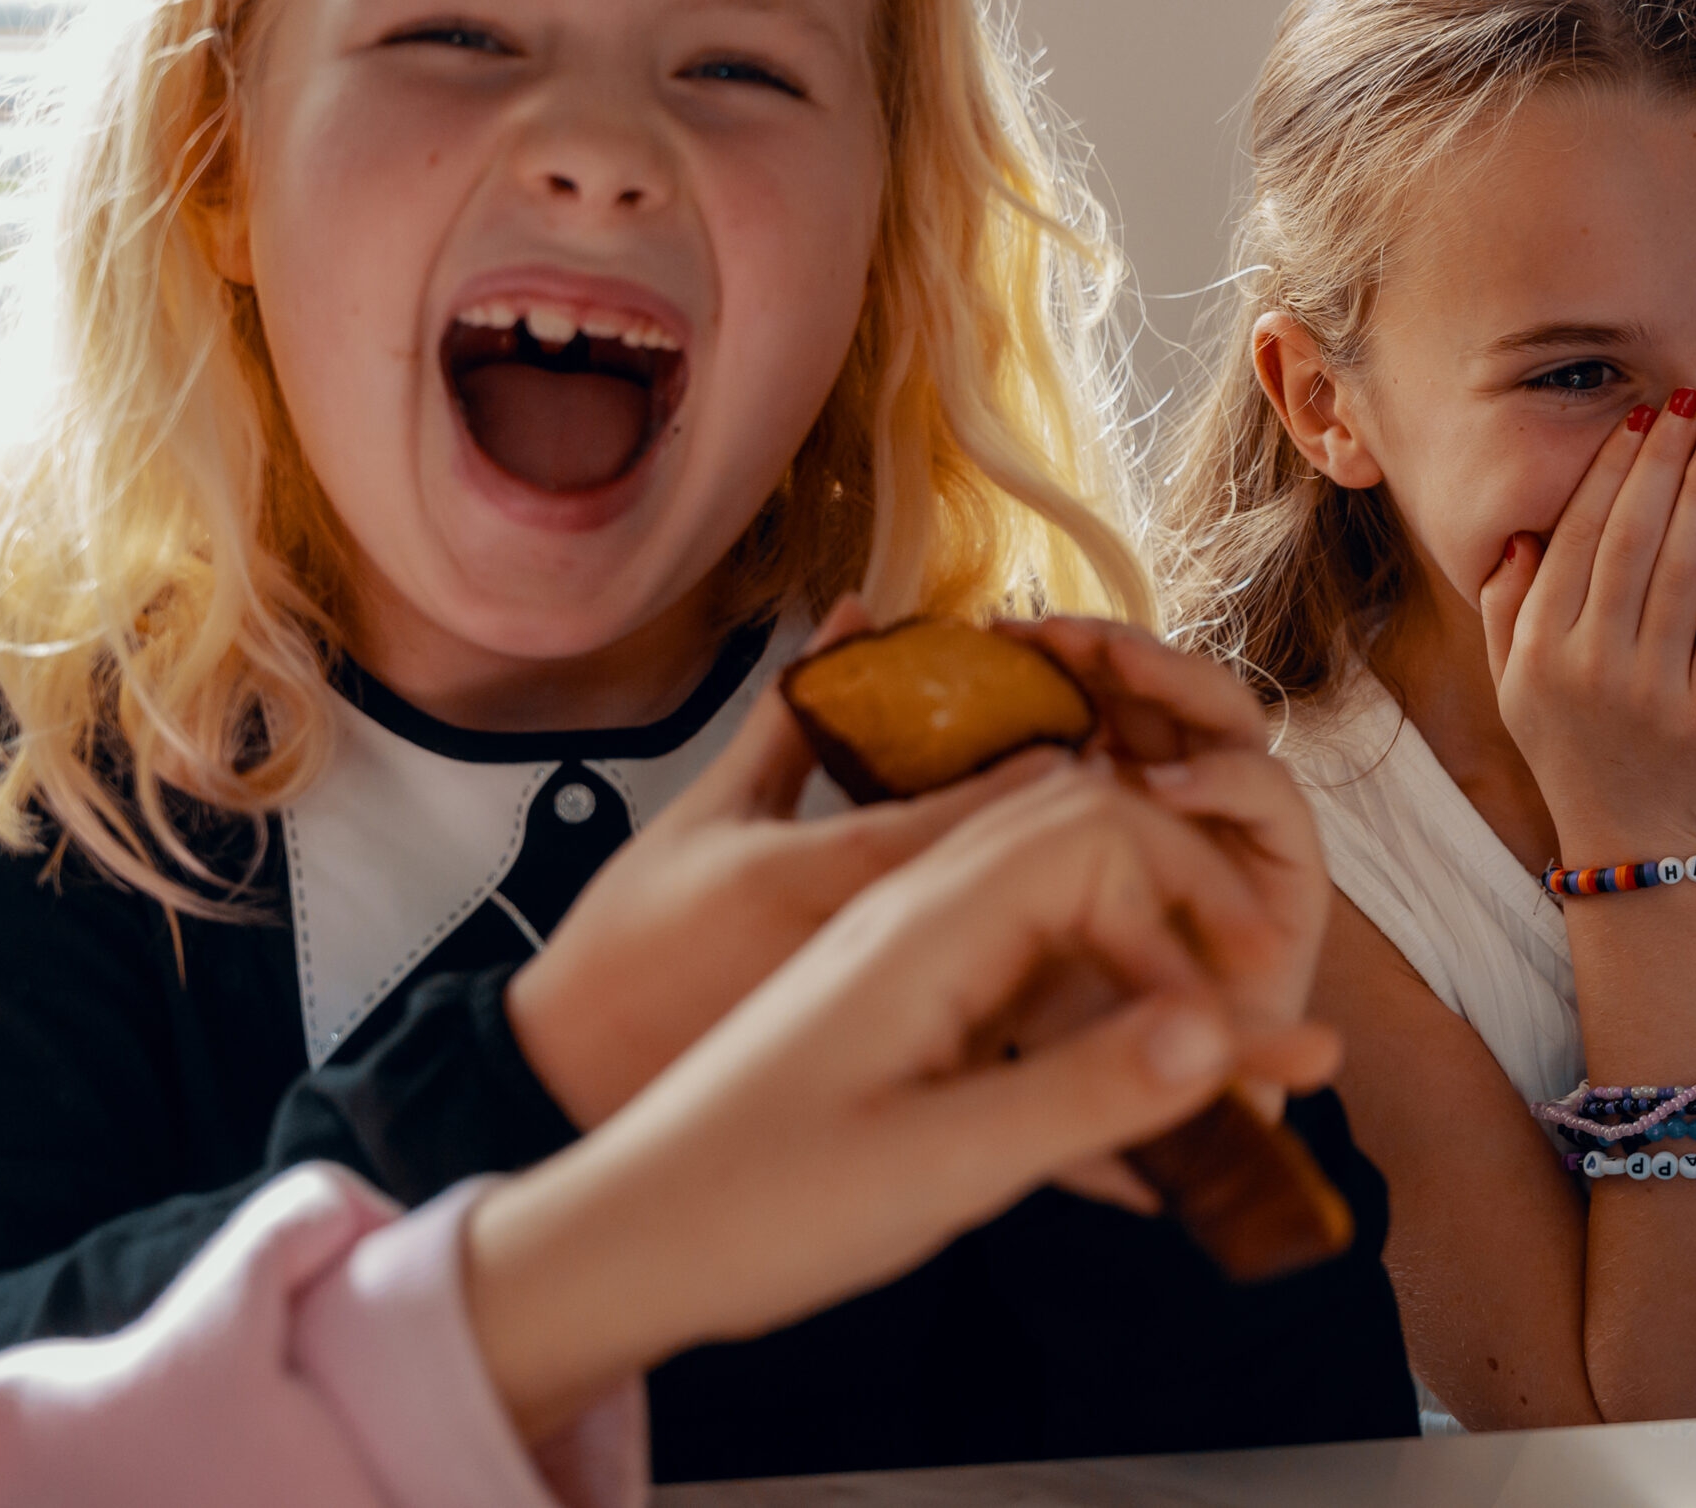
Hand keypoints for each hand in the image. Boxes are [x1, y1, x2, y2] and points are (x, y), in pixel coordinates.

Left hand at [463, 758, 1344, 1437]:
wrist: (620, 1246)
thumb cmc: (753, 1207)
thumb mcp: (938, 1166)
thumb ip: (1085, 1095)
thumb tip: (1219, 1032)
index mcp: (921, 917)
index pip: (1098, 832)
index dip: (1189, 902)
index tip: (1243, 1010)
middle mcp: (911, 910)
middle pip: (1080, 841)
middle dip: (1185, 905)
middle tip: (1259, 1011)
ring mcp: (899, 954)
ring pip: (1051, 906)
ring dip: (1141, 961)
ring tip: (1219, 1054)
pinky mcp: (893, 1008)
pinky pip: (1014, 974)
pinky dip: (1084, 1018)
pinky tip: (1123, 1123)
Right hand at [508, 601, 1061, 1128]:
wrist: (568, 1079)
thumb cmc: (631, 942)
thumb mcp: (709, 811)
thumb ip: (793, 713)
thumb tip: (857, 616)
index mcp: (807, 877)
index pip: (940, 823)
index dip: (1020, 781)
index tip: (1085, 740)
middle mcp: (851, 949)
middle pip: (993, 891)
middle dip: (1060, 842)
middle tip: (1127, 789)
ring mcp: (869, 1022)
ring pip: (998, 968)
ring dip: (1059, 918)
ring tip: (1115, 868)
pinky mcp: (873, 1074)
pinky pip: (971, 1027)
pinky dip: (1024, 987)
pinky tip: (1067, 956)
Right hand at [963, 620, 1334, 1196]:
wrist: (1093, 1088)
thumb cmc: (1143, 1095)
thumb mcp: (1169, 1095)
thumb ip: (1198, 1095)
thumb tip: (1250, 1103)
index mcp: (1270, 890)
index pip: (1271, 800)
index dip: (1228, 786)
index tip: (1164, 790)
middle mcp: (1226, 829)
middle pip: (1222, 716)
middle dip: (1165, 677)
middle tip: (1099, 658)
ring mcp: (1165, 794)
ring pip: (1153, 694)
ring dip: (1104, 652)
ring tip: (1029, 633)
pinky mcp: (1099, 781)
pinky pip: (1087, 706)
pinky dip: (1053, 672)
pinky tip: (989, 652)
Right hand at [1476, 387, 1695, 869]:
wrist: (1636, 848)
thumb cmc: (1574, 753)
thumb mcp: (1515, 687)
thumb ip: (1506, 610)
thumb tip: (1518, 535)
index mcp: (1537, 650)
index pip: (1574, 536)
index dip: (1609, 471)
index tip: (1639, 419)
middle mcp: (1588, 664)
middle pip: (1630, 537)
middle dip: (1664, 460)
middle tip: (1692, 401)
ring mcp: (1651, 689)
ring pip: (1684, 567)